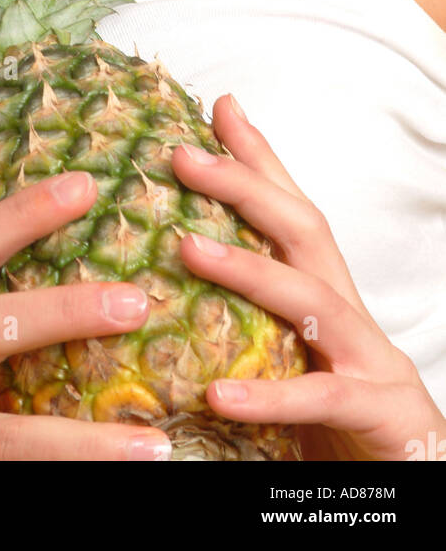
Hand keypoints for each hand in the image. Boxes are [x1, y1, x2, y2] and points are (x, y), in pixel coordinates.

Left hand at [171, 94, 445, 460]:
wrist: (417, 484)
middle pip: (305, 230)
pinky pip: (321, 399)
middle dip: (245, 185)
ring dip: (250, 269)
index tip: (216, 108)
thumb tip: (176, 270)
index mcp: (326, 294)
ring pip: (314, 301)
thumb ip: (242, 317)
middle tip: (182, 155)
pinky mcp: (381, 414)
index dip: (257, 158)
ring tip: (187, 248)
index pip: (292, 212)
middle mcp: (351, 313)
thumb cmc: (337, 421)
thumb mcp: (284, 357)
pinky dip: (270, 395)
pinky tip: (217, 393)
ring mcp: (370, 360)